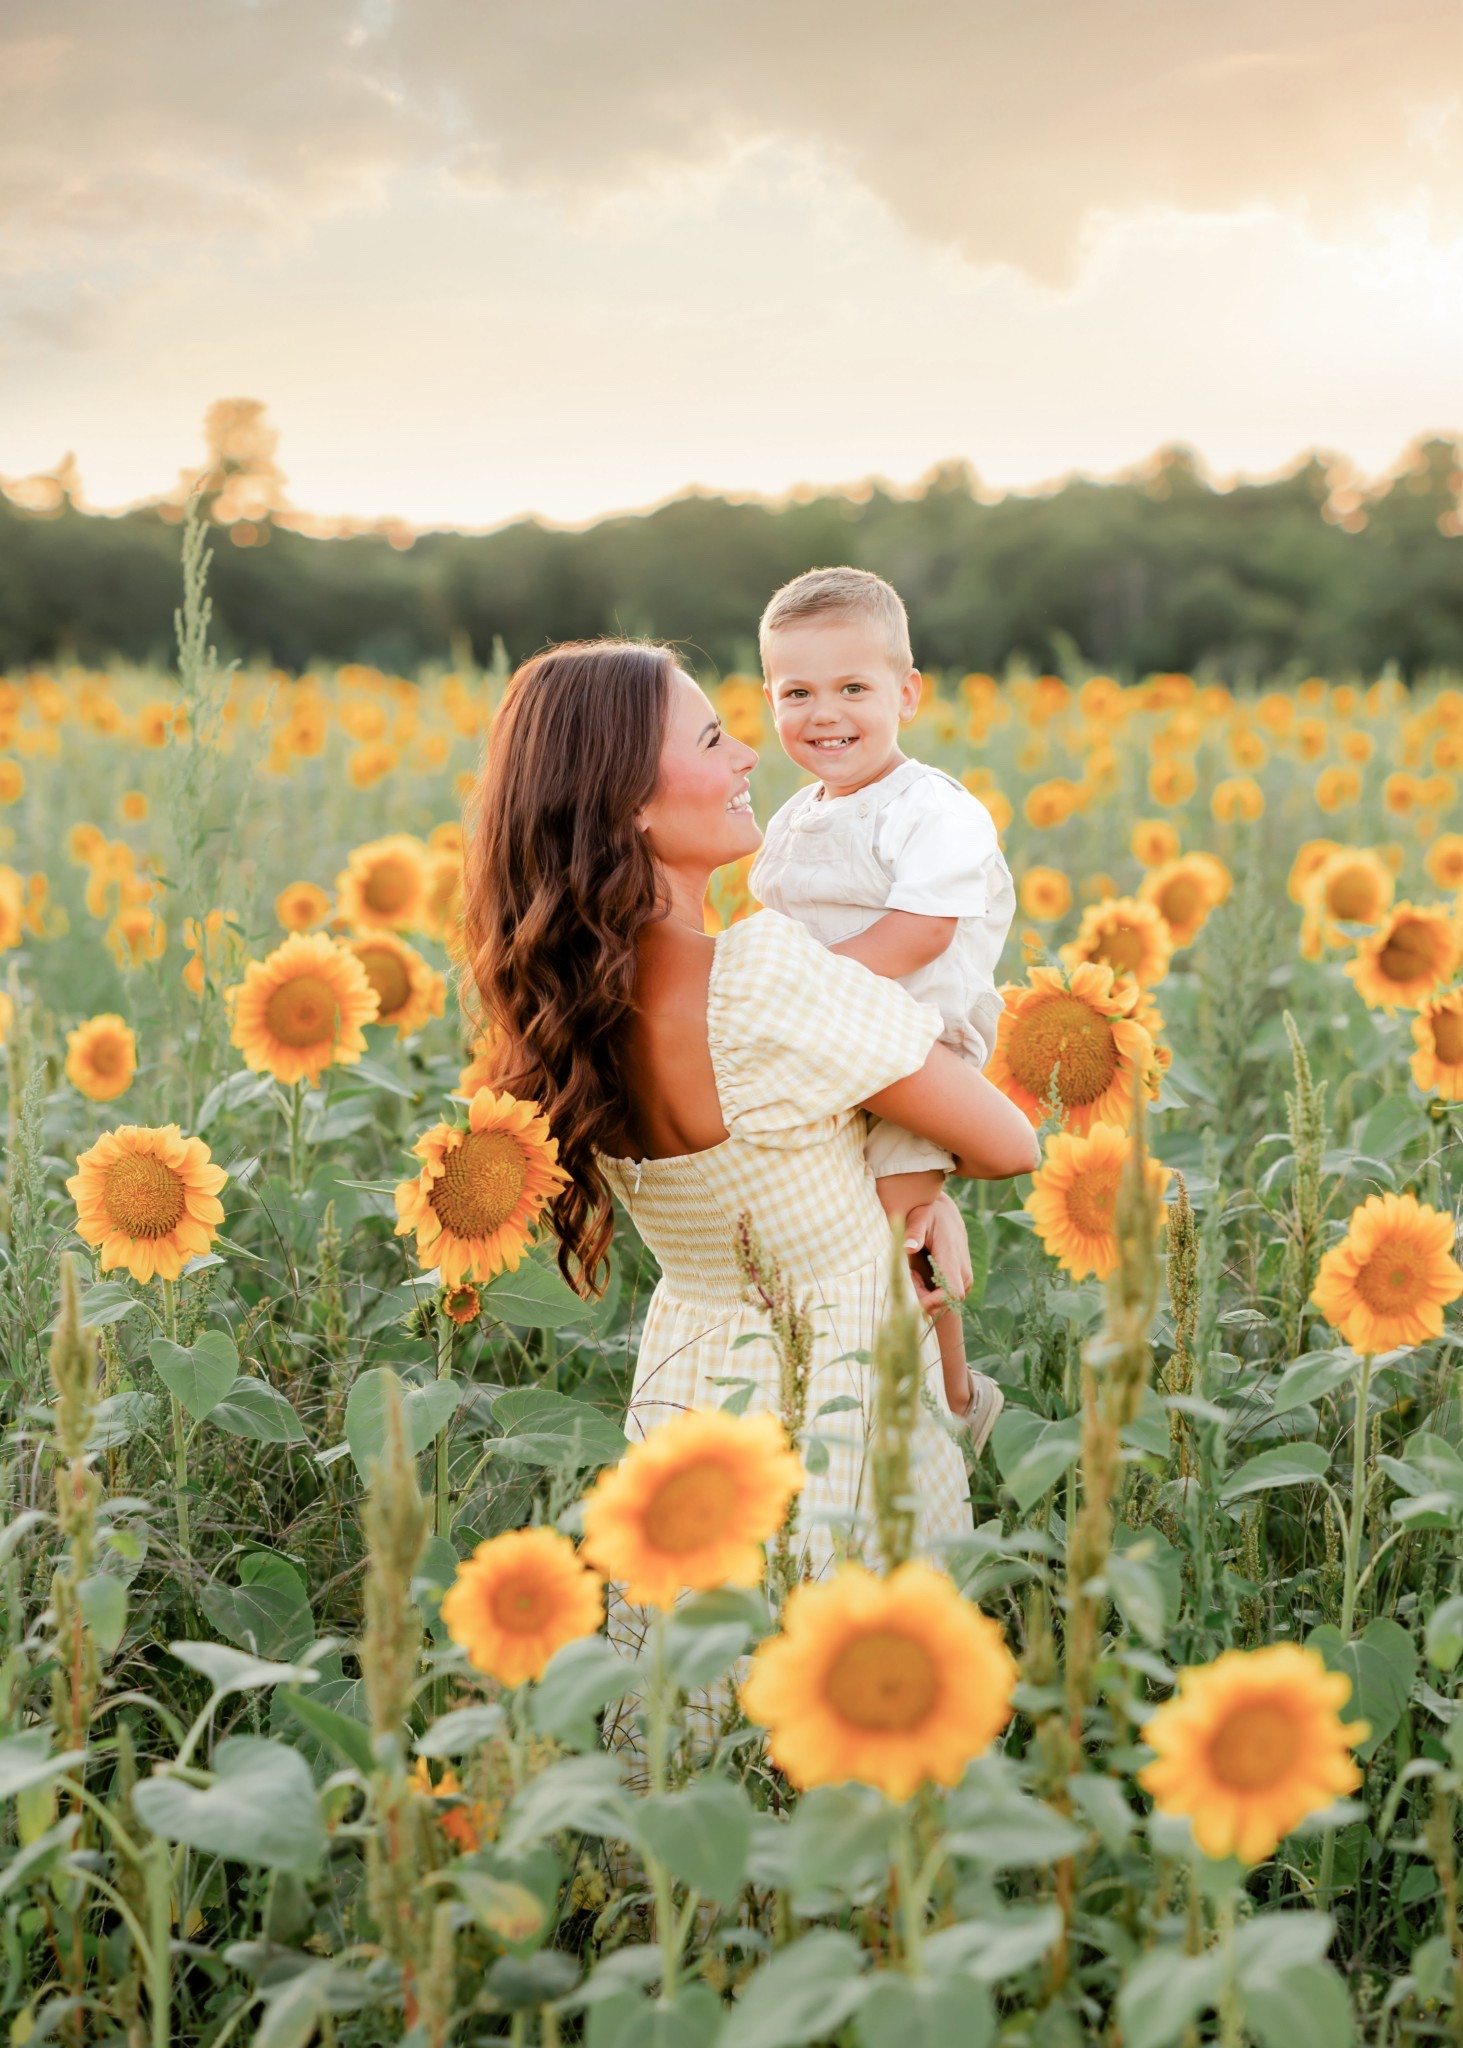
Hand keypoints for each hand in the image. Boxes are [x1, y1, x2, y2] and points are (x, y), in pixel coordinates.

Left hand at [902, 1192, 972, 1313]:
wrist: (945, 1213)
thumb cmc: (929, 1214)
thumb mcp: (918, 1218)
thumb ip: (914, 1233)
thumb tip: (908, 1248)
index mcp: (952, 1259)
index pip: (951, 1293)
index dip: (932, 1302)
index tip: (913, 1290)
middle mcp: (963, 1272)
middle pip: (947, 1303)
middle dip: (924, 1300)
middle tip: (909, 1277)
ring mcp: (965, 1278)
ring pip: (947, 1303)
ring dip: (927, 1296)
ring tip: (913, 1274)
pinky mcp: (962, 1281)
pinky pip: (948, 1298)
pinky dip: (931, 1294)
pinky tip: (919, 1276)